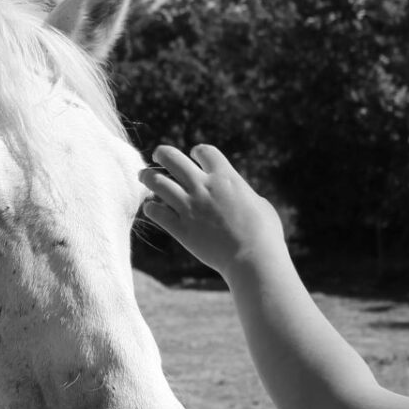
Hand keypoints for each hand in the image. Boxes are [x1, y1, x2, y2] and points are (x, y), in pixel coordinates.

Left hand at [140, 144, 285, 277]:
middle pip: (172, 158)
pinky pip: (154, 211)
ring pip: (156, 182)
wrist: (252, 258)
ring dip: (147, 177)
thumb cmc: (264, 233)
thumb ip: (241, 194)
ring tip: (144, 177)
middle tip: (157, 157)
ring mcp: (189, 206)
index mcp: (226, 177)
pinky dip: (150, 208)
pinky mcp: (180, 228)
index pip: (204, 151)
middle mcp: (203, 187)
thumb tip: (238, 195)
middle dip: (161, 154)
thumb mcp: (259, 203)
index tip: (194, 156)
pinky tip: (152, 209)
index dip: (197, 151)